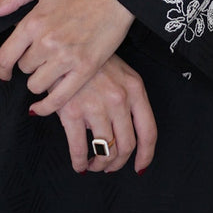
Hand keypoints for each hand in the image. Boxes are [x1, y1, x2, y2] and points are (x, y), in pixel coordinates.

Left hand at [0, 0, 133, 115]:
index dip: (1, 68)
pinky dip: (47, 106)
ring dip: (39, 80)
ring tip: (48, 71)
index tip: (4, 72)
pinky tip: (42, 105)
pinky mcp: (84, 69)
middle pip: (24, 69)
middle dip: (28, 65)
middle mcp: (46, 42)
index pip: (5, 55)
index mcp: (34, 21)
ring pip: (37, 85)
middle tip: (39, 58)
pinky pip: (58, 98)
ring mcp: (66, 58)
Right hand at [56, 54, 156, 174]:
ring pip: (105, 151)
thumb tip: (124, 131)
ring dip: (99, 164)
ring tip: (93, 164)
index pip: (148, 131)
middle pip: (126, 146)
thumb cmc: (92, 60)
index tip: (139, 167)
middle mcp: (118, 99)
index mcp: (134, 89)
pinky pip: (79, 149)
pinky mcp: (72, 111)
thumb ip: (128, 99)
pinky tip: (79, 164)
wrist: (65, 46)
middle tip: (109, 166)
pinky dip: (79, 162)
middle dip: (118, 162)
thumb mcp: (120, 73)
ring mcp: (96, 106)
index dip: (145, 155)